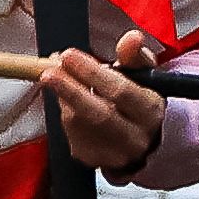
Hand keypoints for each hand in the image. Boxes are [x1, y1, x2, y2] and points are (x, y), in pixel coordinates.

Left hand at [39, 23, 168, 176]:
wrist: (144, 139)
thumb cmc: (140, 100)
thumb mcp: (143, 74)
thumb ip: (134, 55)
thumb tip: (132, 37)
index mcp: (151, 111)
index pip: (121, 91)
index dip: (92, 72)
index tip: (69, 55)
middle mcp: (136, 137)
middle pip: (98, 114)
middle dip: (69, 90)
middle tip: (48, 71)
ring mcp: (114, 153)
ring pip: (78, 124)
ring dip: (63, 98)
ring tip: (57, 76)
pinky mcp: (93, 161)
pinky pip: (70, 134)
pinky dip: (64, 112)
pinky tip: (67, 100)